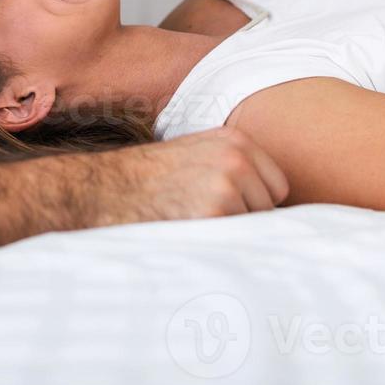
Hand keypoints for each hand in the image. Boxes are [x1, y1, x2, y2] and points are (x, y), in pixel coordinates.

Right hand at [92, 127, 289, 226]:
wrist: (105, 188)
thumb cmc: (149, 179)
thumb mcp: (196, 154)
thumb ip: (235, 168)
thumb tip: (275, 211)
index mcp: (235, 141)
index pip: (278, 186)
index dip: (255, 202)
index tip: (226, 206)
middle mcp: (236, 158)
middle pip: (269, 209)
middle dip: (245, 219)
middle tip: (202, 215)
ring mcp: (227, 185)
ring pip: (253, 228)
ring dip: (229, 232)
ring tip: (191, 220)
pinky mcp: (215, 213)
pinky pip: (235, 241)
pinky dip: (216, 244)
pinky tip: (188, 231)